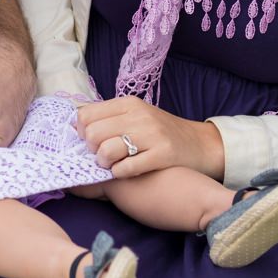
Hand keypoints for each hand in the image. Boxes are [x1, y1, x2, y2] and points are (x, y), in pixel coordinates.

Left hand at [75, 95, 225, 180]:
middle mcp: (139, 115)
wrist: (201, 145)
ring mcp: (152, 134)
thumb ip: (111, 118)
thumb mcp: (137, 116)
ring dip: (104, 163)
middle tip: (101, 157)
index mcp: (129, 103)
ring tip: (112, 165)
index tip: (90, 142)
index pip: (86, 115)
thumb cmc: (162, 133)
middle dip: (91, 150)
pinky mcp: (162, 154)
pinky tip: (125, 172)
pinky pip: (127, 168)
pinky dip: (119, 173)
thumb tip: (77, 126)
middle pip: (93, 134)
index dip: (82, 133)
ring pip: (107, 150)